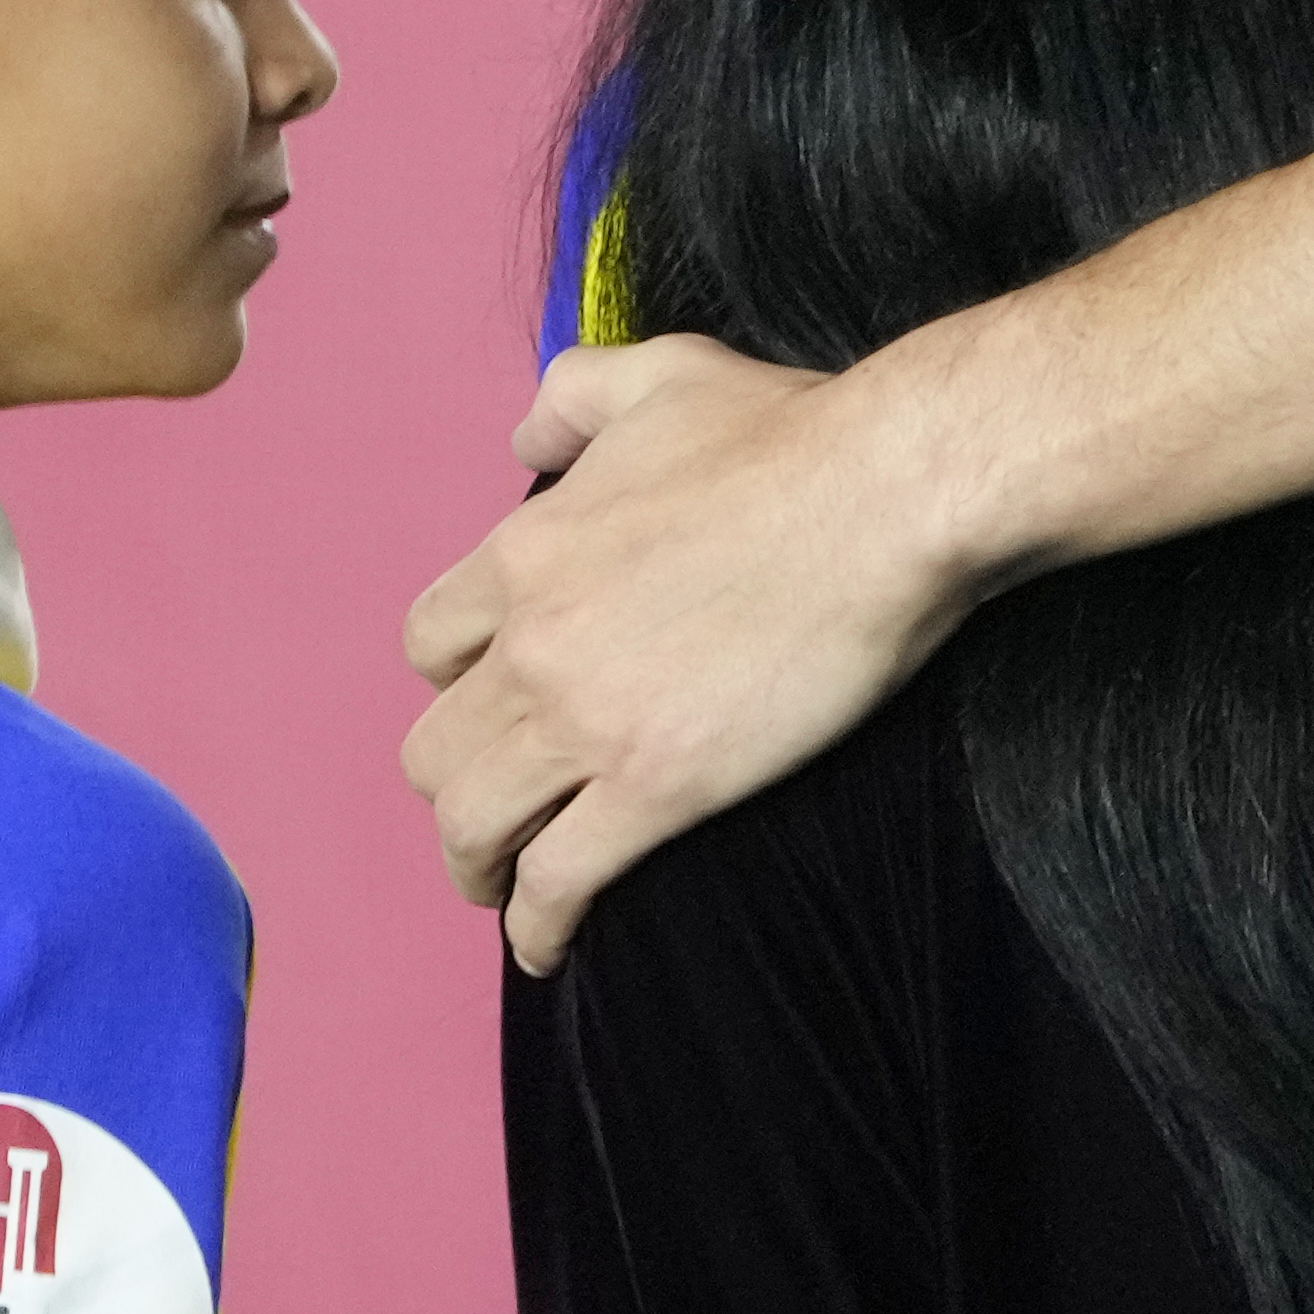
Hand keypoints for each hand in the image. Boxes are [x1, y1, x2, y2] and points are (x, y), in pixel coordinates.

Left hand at [402, 333, 972, 972]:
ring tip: (502, 886)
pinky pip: (556, 882)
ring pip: (472, 825)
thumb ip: (571, 395)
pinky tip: (550, 942)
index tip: (492, 703)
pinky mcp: (652, 790)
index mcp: (523, 551)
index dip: (457, 680)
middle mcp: (530, 643)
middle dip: (456, 783)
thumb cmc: (786, 431)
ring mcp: (584, 722)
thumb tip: (522, 442)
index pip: (431, 642)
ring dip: (477, 865)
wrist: (882, 496)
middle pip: (434, 748)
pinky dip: (540, 925)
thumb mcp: (659, 372)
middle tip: (495, 806)